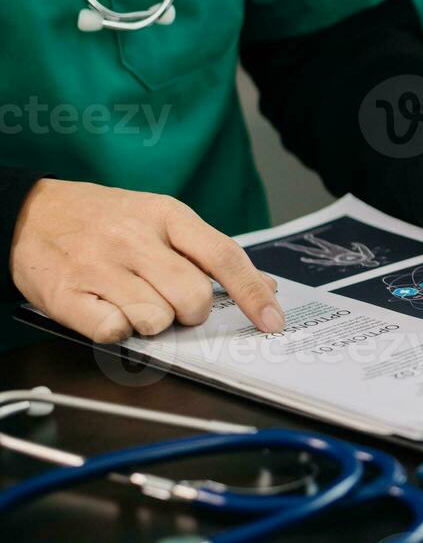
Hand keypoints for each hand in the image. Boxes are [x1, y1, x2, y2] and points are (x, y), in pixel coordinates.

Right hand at [9, 180, 282, 342]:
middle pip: (192, 298)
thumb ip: (211, 252)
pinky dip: (116, 330)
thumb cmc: (106, 220)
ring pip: (155, 320)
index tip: (272, 322)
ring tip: (132, 299)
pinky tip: (106, 308)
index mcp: (167, 215)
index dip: (253, 294)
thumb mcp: (161, 218)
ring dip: (151, 322)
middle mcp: (134, 238)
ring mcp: (98, 265)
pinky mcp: (64, 293)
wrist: (30, 210)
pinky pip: (112, 332)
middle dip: (190, 312)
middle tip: (170, 300)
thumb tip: (266, 288)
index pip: (224, 257)